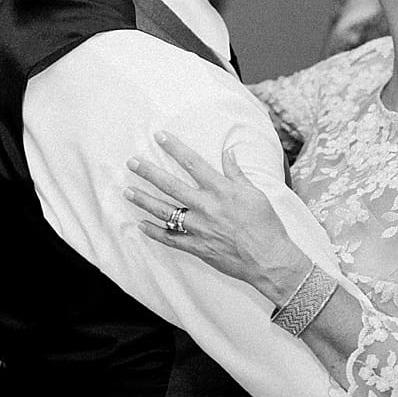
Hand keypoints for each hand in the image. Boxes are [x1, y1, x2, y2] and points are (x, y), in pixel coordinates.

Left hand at [126, 132, 305, 299]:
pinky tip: (141, 225)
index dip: (175, 148)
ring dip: (144, 200)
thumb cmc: (267, 226)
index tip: (160, 136)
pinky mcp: (197, 246)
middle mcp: (206, 207)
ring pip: (164, 211)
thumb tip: (228, 153)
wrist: (270, 260)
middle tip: (132, 163)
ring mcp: (199, 228)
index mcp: (222, 191)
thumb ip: (237, 174)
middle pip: (171, 186)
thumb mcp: (256, 194)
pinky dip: (154, 232)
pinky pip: (170, 239)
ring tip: (128, 192)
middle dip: (149, 172)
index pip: (194, 164)